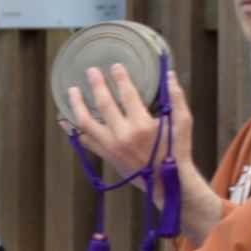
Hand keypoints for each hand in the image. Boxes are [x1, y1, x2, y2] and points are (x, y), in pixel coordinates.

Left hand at [64, 66, 190, 172]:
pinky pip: (84, 141)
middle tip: (91, 71)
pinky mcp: (107, 156)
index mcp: (143, 125)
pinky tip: (66, 120)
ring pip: (86, 122)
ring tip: (72, 91)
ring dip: (76, 105)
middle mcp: (123, 135)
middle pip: (103, 104)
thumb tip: (170, 74)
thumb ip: (177, 98)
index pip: (127, 94)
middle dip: (96, 84)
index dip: (121, 78)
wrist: (169, 184)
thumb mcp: (183, 123)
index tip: (115, 66)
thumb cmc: (178, 152)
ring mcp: (112, 147)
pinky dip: (73, 130)